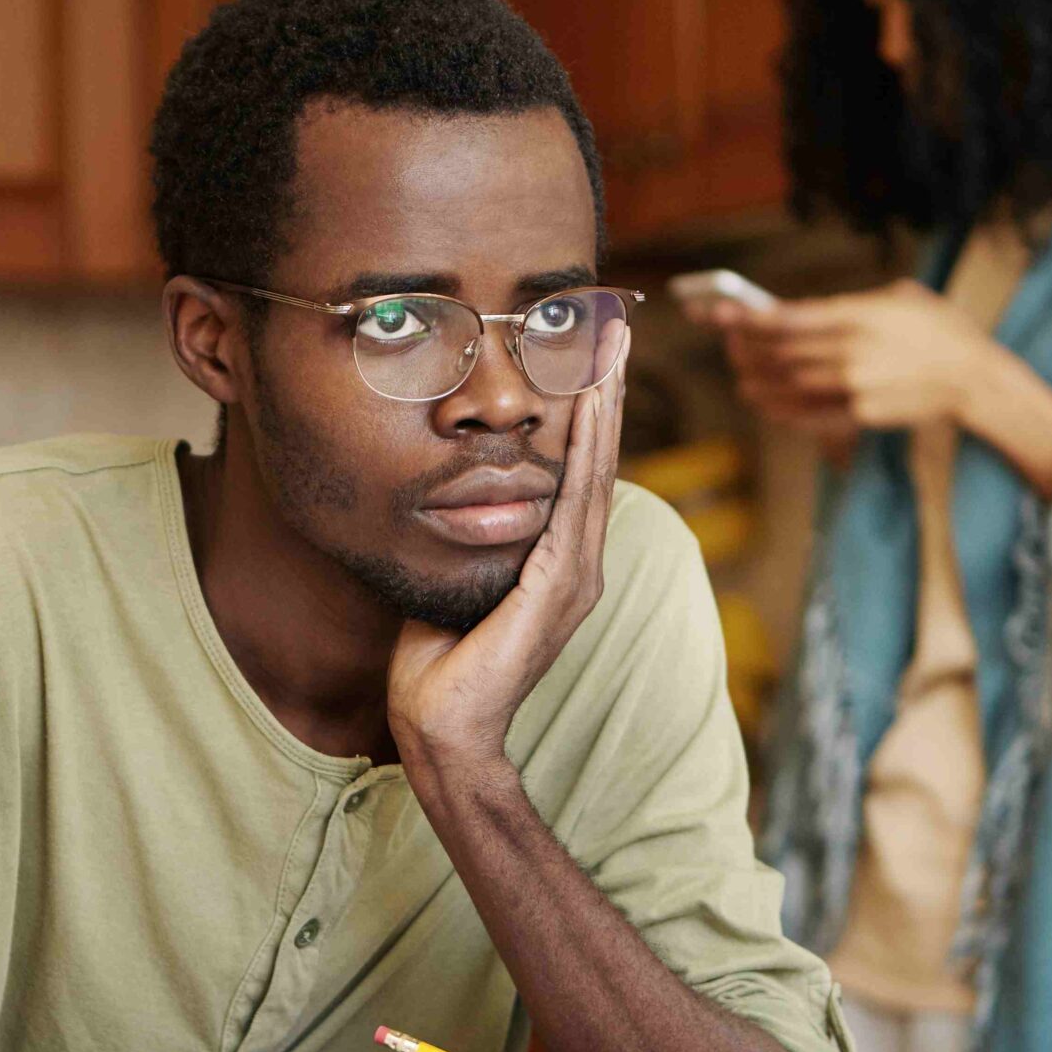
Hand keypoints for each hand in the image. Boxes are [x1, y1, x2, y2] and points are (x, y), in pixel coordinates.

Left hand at [388, 327, 628, 779]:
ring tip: (608, 348)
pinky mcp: (558, 588)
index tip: (584, 352)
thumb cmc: (438, 660)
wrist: (441, 724)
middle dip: (604, 390)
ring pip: (595, 472)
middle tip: (613, 327)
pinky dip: (584, 451)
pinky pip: (575, 503)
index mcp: (557, 563)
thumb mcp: (455, 576)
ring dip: (602, 405)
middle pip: (598, 460)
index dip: (585, 412)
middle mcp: (578, 565)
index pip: (577, 472)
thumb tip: (444, 495)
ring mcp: (575, 577)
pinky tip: (587, 407)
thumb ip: (466, 538)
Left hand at [699, 280, 1051, 491]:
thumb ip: (852, 304)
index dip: (749, 319)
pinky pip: (806, 415)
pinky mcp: (860, 415)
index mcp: (859, 315)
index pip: (790, 318)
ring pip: (787, 386)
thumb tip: (809, 312)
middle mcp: (851, 351)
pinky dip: (779, 410)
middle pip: (781, 353)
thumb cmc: (938, 331)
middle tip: (729, 342)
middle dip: (747, 348)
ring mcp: (854, 387)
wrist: (973, 377)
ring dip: (756, 381)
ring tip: (740, 375)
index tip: (722, 315)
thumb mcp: (899, 297)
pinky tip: (763, 403)